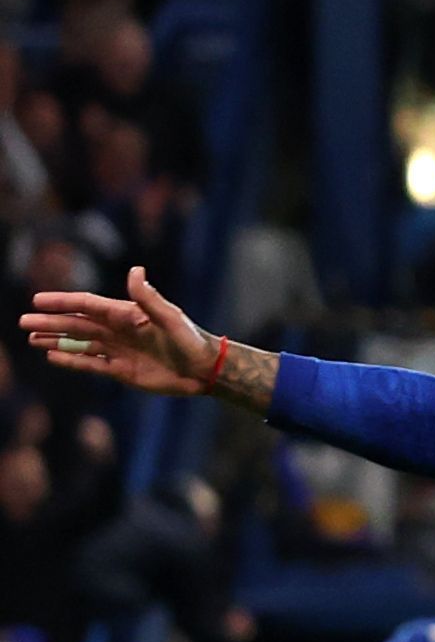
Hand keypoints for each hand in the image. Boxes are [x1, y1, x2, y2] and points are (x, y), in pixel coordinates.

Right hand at [22, 266, 219, 393]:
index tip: (38, 300)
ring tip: (32, 339)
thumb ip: (148, 297)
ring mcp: (119, 350)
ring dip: (56, 341)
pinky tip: (53, 357)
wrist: (204, 369)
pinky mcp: (122, 370)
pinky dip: (72, 361)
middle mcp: (118, 330)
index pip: (87, 305)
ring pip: (79, 344)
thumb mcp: (169, 317)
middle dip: (51, 323)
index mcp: (127, 314)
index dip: (63, 302)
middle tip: (24, 322)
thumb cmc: (191, 339)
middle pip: (77, 325)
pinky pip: (92, 364)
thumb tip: (135, 270)